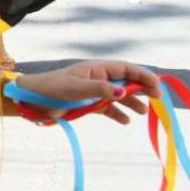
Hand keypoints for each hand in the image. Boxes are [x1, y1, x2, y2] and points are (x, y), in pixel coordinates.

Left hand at [15, 61, 160, 124]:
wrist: (31, 100)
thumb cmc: (52, 89)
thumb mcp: (76, 88)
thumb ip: (100, 89)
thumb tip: (124, 91)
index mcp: (96, 69)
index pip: (126, 69)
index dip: (143, 75)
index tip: (157, 85)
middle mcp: (97, 78)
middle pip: (126, 81)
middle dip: (142, 88)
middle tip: (157, 98)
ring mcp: (93, 91)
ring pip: (118, 95)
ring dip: (132, 102)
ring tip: (143, 112)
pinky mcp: (87, 104)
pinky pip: (107, 108)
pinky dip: (117, 113)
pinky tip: (125, 121)